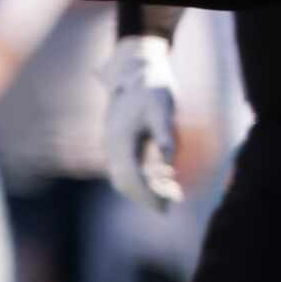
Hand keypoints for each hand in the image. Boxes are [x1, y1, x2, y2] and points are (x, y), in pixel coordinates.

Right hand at [98, 33, 181, 211]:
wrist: (134, 74)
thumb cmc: (152, 90)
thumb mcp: (163, 108)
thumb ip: (165, 135)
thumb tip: (169, 162)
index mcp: (121, 139)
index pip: (130, 176)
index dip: (146, 194)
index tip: (164, 206)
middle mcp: (112, 145)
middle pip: (123, 182)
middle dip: (144, 198)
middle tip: (168, 206)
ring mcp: (111, 146)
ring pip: (121, 178)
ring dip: (141, 191)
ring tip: (168, 195)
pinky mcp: (116, 145)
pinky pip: (124, 170)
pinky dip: (139, 181)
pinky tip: (160, 180)